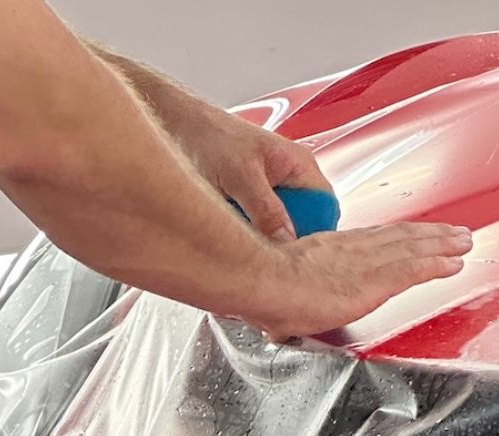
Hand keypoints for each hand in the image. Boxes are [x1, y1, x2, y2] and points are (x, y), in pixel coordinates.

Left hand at [162, 102, 328, 241]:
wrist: (172, 123)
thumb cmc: (205, 136)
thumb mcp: (238, 175)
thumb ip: (266, 209)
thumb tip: (287, 242)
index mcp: (301, 165)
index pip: (325, 211)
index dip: (311, 233)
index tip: (286, 249)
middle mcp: (292, 178)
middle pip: (305, 223)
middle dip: (283, 237)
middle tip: (256, 242)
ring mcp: (273, 189)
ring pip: (280, 228)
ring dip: (260, 234)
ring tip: (234, 225)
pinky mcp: (252, 199)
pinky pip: (260, 225)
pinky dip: (245, 229)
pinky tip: (227, 222)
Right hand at [242, 222, 474, 339]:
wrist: (261, 281)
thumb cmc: (260, 285)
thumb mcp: (279, 284)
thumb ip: (290, 299)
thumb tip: (281, 324)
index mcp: (329, 248)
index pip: (373, 238)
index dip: (399, 236)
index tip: (415, 235)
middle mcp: (352, 249)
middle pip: (400, 237)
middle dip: (431, 235)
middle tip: (455, 233)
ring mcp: (366, 262)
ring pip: (413, 248)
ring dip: (443, 245)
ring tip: (464, 243)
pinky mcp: (374, 280)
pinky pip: (414, 268)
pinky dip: (437, 265)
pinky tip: (454, 264)